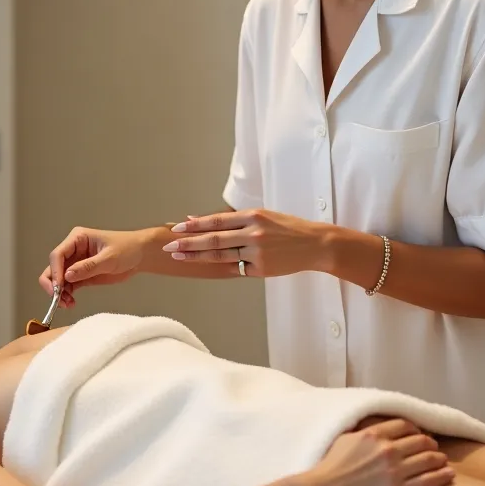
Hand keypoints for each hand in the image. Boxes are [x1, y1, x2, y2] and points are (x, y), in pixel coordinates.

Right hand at [39, 227, 150, 306]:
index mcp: (77, 239)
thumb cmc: (128, 248)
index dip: (55, 271)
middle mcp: (73, 251)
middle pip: (53, 267)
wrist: (141, 255)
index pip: (58, 254)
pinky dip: (66, 295)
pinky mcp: (81, 276)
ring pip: (58, 279)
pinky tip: (71, 302)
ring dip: (59, 293)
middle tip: (58, 298)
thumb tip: (67, 276)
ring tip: (68, 304)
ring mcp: (76, 264)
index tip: (58, 286)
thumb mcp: (109, 258)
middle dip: (53, 284)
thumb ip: (88, 267)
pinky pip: (68, 286)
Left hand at [162, 208, 326, 276]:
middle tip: (169, 245)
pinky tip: (205, 267)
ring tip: (178, 257)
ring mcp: (257, 252)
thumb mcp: (263, 216)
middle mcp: (253, 233)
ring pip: (221, 256)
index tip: (176, 228)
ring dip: (197, 256)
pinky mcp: (262, 269)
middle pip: (214, 239)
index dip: (195, 225)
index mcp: (253, 216)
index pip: (216, 221)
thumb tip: (201, 219)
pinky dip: (221, 267)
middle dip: (188, 243)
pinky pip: (237, 268)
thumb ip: (234, 220)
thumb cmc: (288, 228)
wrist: (315, 245)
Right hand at [308, 417, 453, 485]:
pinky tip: (448, 475)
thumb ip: (364, 432)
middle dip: (431, 444)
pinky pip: (428, 481)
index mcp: (373, 434)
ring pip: (429, 460)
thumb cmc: (329, 467)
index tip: (420, 435)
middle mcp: (387, 450)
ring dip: (440, 459)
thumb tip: (375, 430)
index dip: (417, 430)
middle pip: (421, 442)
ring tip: (444, 462)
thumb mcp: (345, 439)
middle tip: (435, 449)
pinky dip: (442, 476)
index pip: (406, 426)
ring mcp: (395, 471)